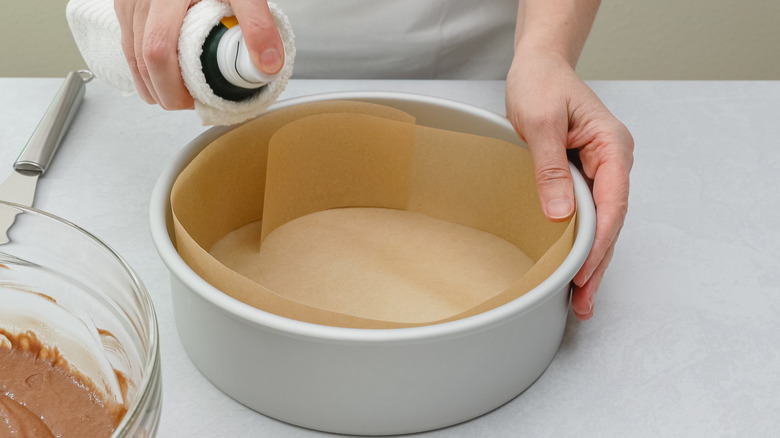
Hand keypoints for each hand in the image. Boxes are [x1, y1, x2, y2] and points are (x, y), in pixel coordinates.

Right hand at [114, 0, 284, 108]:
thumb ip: (257, 24)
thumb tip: (267, 65)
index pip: (157, 51)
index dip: (171, 86)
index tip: (192, 101)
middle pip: (140, 57)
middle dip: (160, 90)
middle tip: (186, 103)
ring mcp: (130, 0)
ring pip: (129, 51)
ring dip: (149, 79)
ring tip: (177, 92)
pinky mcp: (126, 1)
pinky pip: (128, 38)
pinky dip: (142, 62)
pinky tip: (163, 71)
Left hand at [506, 47, 633, 320]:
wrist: (539, 66)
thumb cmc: (541, 84)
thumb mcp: (540, 121)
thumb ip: (550, 168)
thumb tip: (561, 214)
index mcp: (611, 147)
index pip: (613, 204)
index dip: (600, 243)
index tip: (584, 273)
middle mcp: (613, 161)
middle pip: (611, 221)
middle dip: (598, 263)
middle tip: (582, 301)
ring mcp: (601, 170)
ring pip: (601, 223)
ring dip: (591, 259)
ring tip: (579, 298)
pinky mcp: (584, 175)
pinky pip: (587, 213)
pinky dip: (581, 241)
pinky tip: (573, 265)